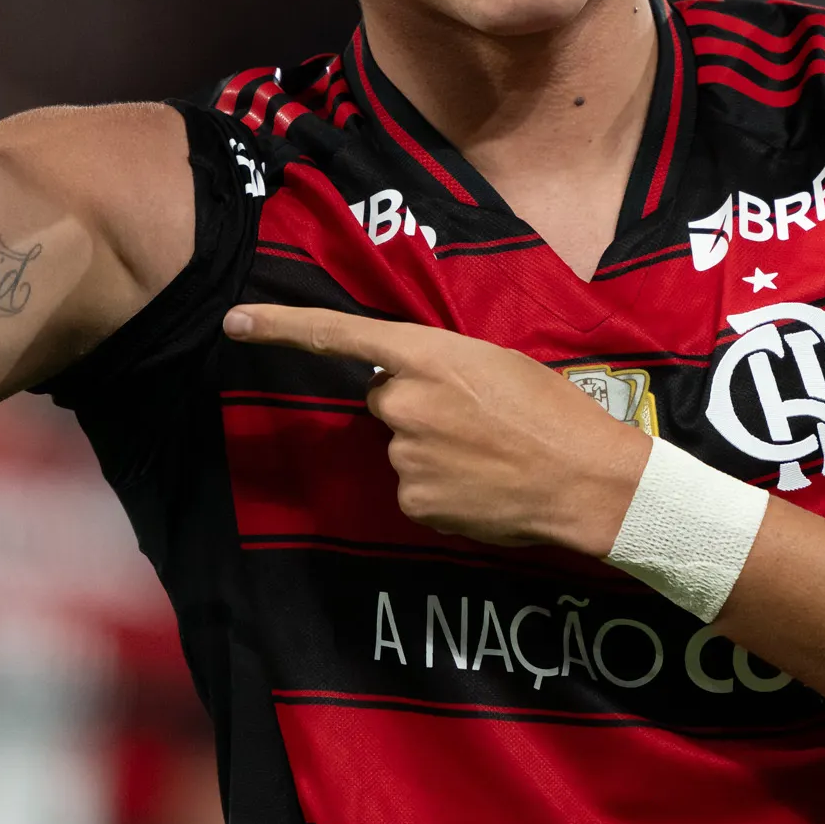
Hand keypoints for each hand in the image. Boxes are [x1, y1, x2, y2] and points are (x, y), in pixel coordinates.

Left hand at [223, 304, 651, 553]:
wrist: (589, 480)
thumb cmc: (556, 414)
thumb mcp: (499, 365)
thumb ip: (443, 368)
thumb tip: (412, 386)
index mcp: (430, 355)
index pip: (341, 336)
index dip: (283, 327)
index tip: (235, 322)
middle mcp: (406, 403)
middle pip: (385, 399)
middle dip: (417, 407)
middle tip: (476, 420)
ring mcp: (407, 455)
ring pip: (402, 447)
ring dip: (434, 450)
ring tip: (490, 455)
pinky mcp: (416, 501)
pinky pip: (416, 489)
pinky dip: (443, 490)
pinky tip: (483, 487)